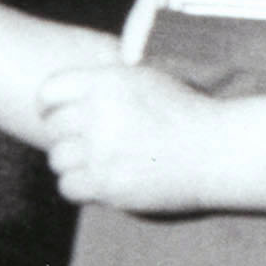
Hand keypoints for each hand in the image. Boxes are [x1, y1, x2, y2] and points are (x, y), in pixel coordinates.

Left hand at [34, 45, 227, 211]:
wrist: (216, 150)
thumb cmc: (184, 113)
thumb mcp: (145, 79)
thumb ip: (106, 80)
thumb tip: (72, 84)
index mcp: (107, 82)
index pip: (49, 91)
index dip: (48, 105)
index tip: (54, 114)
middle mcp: (100, 114)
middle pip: (53, 127)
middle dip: (66, 135)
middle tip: (84, 143)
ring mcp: (102, 152)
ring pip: (58, 159)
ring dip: (72, 163)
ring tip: (93, 163)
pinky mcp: (108, 185)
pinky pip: (68, 186)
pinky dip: (79, 186)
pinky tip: (97, 182)